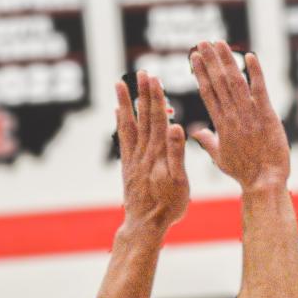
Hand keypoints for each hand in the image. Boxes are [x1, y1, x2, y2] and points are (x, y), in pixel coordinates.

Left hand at [115, 73, 188, 230]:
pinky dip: (120, 123)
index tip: (154, 78)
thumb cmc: (168, 206)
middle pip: (143, 118)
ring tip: (121, 84)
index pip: (157, 120)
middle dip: (143, 94)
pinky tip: (117, 112)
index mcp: (157, 154)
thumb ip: (176, 153)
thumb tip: (174, 127)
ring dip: (126, 103)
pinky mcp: (127, 166)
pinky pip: (122, 139)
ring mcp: (133, 158)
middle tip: (142, 73)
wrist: (144, 225)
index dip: (156, 98)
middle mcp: (142, 152)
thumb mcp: (179, 182)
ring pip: (129, 125)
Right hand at [190, 42, 290, 190]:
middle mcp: (232, 116)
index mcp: (220, 124)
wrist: (264, 181)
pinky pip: (260, 90)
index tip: (194, 57)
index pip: (207, 92)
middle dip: (209, 60)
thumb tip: (196, 132)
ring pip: (235, 82)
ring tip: (218, 43)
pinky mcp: (267, 116)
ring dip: (226, 60)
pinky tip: (249, 56)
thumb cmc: (243, 172)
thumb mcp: (220, 157)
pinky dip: (255, 72)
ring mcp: (249, 115)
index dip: (200, 73)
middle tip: (202, 42)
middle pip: (218, 82)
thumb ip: (207, 141)